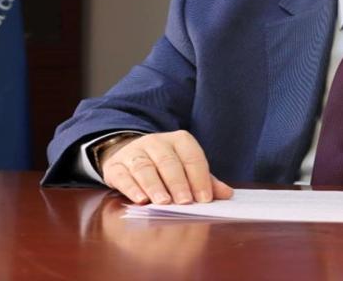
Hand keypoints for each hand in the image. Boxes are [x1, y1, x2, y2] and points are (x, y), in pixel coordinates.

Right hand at [99, 130, 233, 204]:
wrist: (130, 156)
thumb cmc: (165, 166)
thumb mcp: (187, 169)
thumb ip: (206, 181)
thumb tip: (227, 194)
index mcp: (179, 140)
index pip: (192, 157)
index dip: (199, 178)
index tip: (204, 198)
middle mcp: (156, 142)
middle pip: (168, 162)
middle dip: (178, 182)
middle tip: (185, 202)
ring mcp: (134, 152)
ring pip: (145, 167)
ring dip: (154, 186)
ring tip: (163, 202)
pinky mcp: (115, 165)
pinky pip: (123, 175)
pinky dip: (131, 188)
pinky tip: (140, 200)